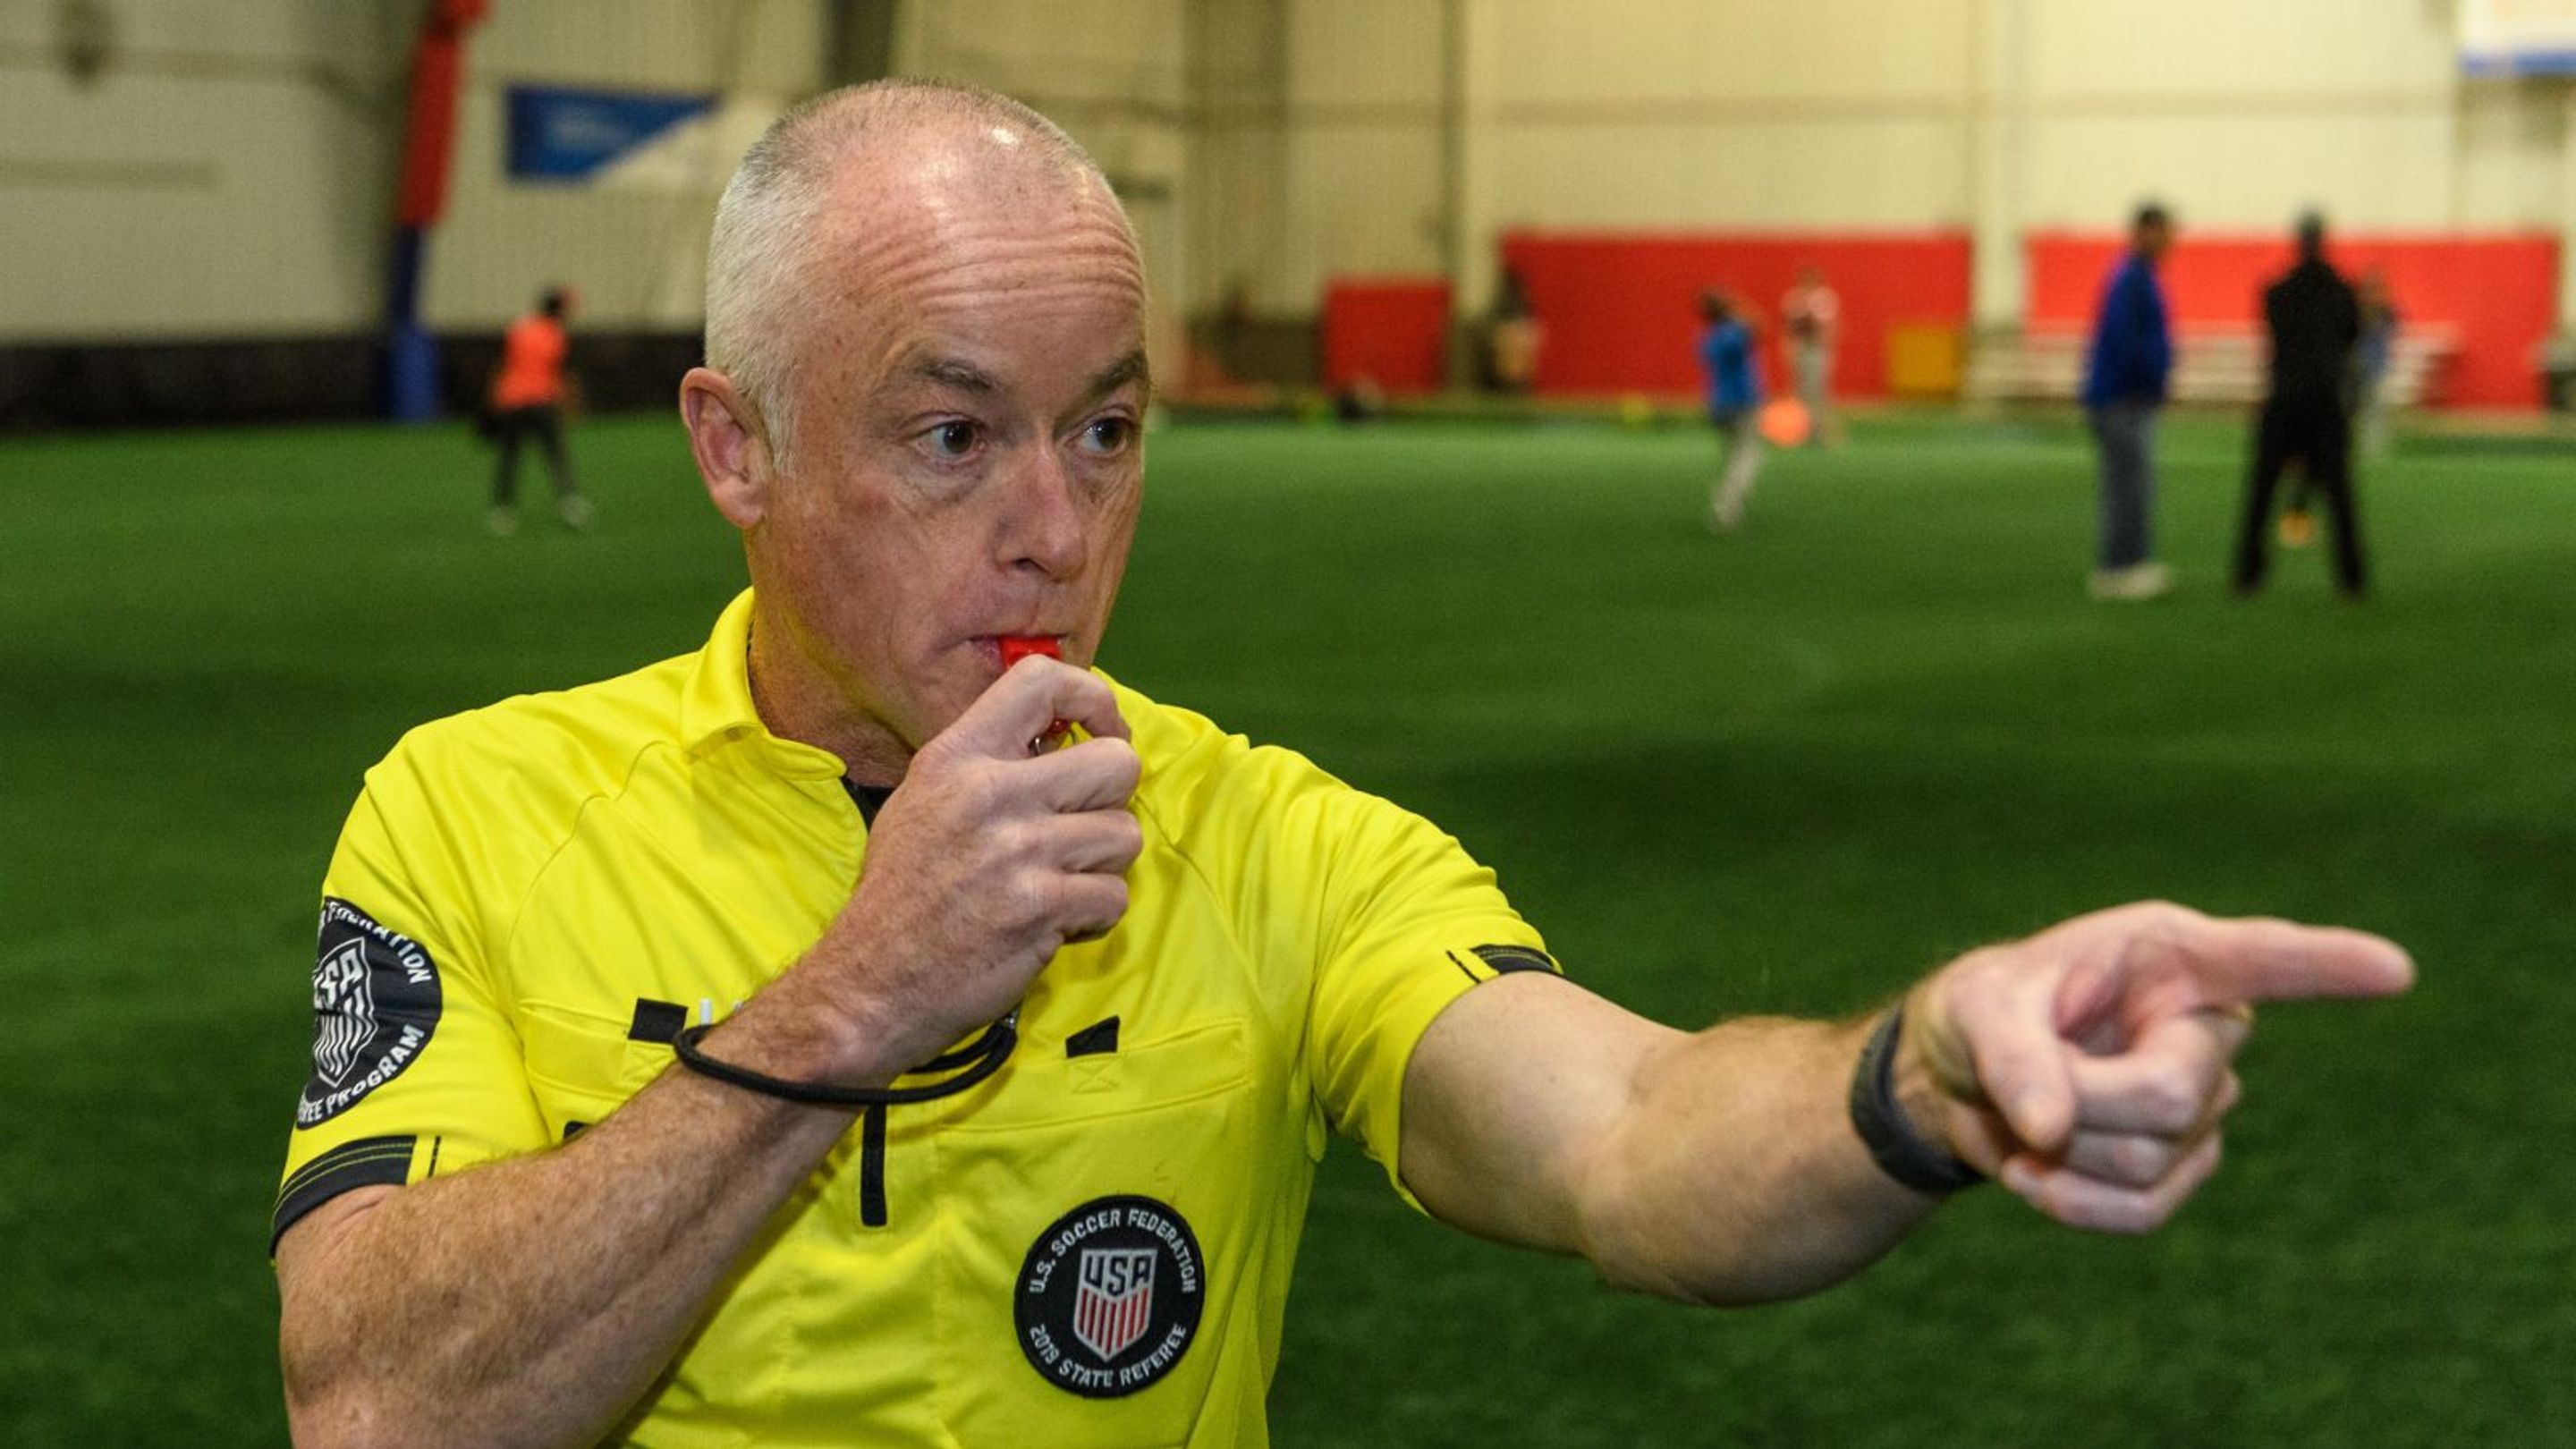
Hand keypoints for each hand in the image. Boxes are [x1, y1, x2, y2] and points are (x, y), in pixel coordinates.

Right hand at [812, 656, 1141, 1076]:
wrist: (871, 982)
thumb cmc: (902, 892)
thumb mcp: (925, 799)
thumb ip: (988, 762)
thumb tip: (1065, 735)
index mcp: (957, 756)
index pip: (1041, 680)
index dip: (1094, 699)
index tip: (1103, 731)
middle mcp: (990, 792)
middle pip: (1116, 763)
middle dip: (1114, 799)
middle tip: (1084, 825)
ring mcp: (1019, 850)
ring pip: (1124, 834)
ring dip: (1103, 865)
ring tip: (1060, 881)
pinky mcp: (1041, 907)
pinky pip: (1114, 896)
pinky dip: (1094, 915)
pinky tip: (1055, 922)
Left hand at [1899, 901, 2411, 1231]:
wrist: (1956, 1082)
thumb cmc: (1977, 1015)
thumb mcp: (1975, 1013)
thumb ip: (2013, 1060)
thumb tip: (2051, 1129)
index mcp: (2169, 957)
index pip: (2260, 959)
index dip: (2326, 966)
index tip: (2395, 969)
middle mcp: (2203, 1026)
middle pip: (2173, 1093)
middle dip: (2083, 1103)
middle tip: (2023, 1091)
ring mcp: (2202, 1103)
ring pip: (2152, 1158)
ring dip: (2064, 1152)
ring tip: (2025, 1119)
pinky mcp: (2181, 1166)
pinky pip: (2143, 1211)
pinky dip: (2073, 1204)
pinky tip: (2034, 1173)